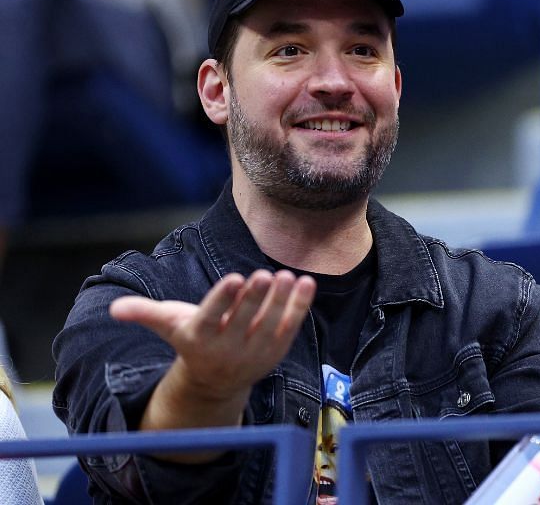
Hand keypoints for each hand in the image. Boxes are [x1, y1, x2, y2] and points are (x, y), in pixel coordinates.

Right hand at [111, 270, 315, 412]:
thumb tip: (114, 308)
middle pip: (244, 321)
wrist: (215, 381)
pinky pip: (290, 326)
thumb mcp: (168, 326)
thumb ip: (144, 313)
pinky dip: (300, 306)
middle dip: (255, 298)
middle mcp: (227, 348)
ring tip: (287, 276)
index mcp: (199, 338)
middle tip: (264, 274)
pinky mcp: (276, 350)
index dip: (224, 299)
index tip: (235, 278)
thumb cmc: (191, 341)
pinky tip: (306, 283)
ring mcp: (255, 351)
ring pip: (270, 324)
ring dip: (281, 300)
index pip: (212, 317)